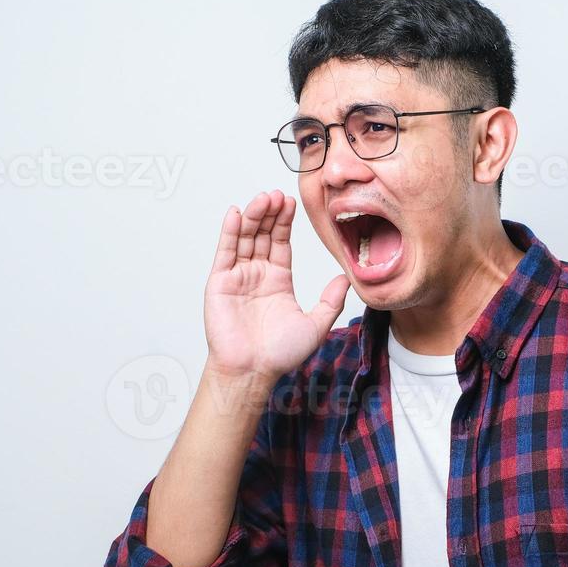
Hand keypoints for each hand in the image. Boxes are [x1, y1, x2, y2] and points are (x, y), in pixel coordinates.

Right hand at [203, 190, 350, 379]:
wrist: (253, 371)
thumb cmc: (280, 354)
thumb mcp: (316, 325)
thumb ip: (331, 301)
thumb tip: (347, 278)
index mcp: (278, 281)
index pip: (281, 243)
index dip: (285, 223)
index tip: (292, 203)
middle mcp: (257, 275)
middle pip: (263, 235)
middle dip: (271, 214)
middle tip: (279, 195)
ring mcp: (238, 277)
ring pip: (245, 238)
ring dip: (253, 217)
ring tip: (264, 198)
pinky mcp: (220, 282)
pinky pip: (225, 252)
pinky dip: (230, 232)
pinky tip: (237, 214)